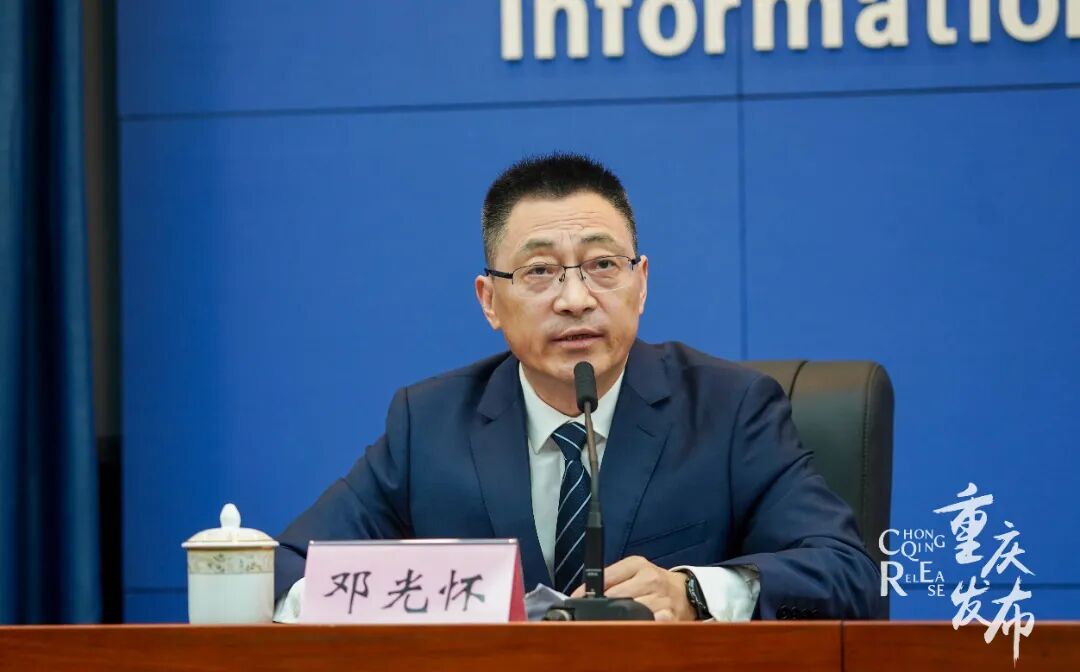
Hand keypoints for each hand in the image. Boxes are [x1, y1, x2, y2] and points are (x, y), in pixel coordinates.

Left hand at [569, 555, 695, 621]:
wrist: (685, 592)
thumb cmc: (653, 582)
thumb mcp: (633, 570)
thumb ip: (610, 578)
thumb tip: (582, 594)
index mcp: (637, 564)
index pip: (606, 576)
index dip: (587, 590)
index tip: (576, 600)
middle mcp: (650, 578)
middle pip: (615, 596)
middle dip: (602, 607)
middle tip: (593, 614)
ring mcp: (661, 597)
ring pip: (630, 611)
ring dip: (618, 619)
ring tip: (612, 622)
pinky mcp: (670, 615)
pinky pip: (650, 623)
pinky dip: (640, 626)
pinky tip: (634, 626)